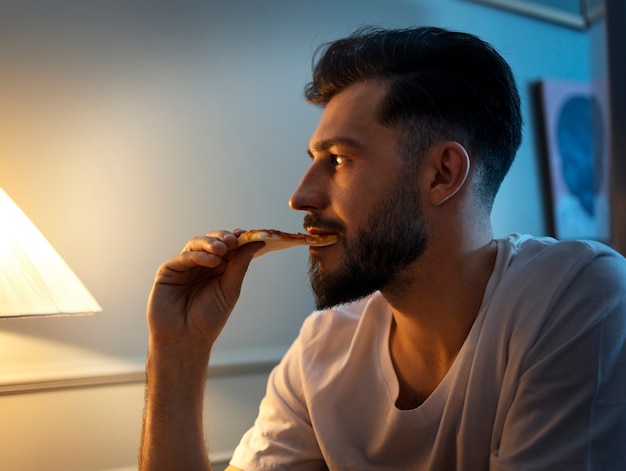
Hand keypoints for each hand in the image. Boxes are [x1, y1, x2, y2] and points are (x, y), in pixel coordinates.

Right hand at [146, 230, 262, 351]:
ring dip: (211, 243)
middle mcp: (201, 264)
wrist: (186, 340)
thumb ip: (240, 265)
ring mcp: (185, 266)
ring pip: (196, 244)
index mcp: (218, 269)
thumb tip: (257, 242)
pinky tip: (211, 261)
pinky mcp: (168, 271)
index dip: (237, 239)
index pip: (228, 247)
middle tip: (233, 240)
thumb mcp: (230, 289)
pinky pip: (184, 257)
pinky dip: (198, 256)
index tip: (247, 234)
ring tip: (223, 248)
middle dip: (224, 238)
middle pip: (212, 241)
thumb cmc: (208, 319)